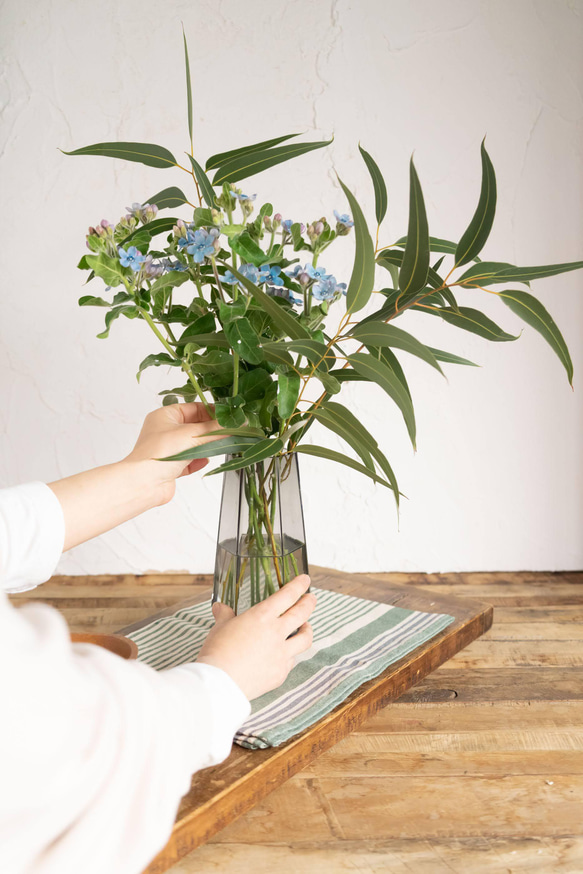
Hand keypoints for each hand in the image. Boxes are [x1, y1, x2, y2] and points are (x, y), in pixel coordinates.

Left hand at [124, 402, 221, 504]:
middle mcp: (165, 431)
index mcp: (165, 416)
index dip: (211, 411)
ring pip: (193, 444)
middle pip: (195, 426)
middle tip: (229, 431)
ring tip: (220, 445)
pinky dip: (198, 460)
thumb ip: (215, 429)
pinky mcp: (170, 467)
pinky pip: (189, 460)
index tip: (228, 416)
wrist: (143, 483)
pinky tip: (204, 461)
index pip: (193, 408)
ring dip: (206, 446)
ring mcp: (167, 449)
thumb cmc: (158, 453)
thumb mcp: (192, 435)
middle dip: (211, 430)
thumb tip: (235, 423)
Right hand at [196, 575, 315, 700]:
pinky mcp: (280, 673)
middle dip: (309, 603)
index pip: (287, 596)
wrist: (220, 683)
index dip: (298, 586)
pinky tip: (285, 654)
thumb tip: (220, 607)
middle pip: (302, 613)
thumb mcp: (220, 627)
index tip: (305, 580)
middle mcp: (277, 633)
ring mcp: (282, 654)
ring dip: (307, 630)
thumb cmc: (218, 651)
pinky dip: (290, 655)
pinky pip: (291, 661)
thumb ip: (225, 615)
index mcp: (262, 616)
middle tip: (312, 598)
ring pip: (305, 638)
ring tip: (306, 626)